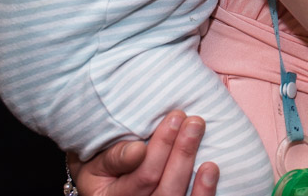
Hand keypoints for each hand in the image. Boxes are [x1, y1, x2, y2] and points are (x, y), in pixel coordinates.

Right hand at [68, 111, 218, 195]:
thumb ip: (114, 156)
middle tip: (191, 119)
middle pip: (163, 186)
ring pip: (176, 195)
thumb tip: (137, 150)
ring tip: (198, 131)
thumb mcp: (96, 160)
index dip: (159, 150)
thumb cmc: (103, 166)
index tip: (174, 119)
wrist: (105, 182)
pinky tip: (211, 168)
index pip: (142, 177)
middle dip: (180, 150)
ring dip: (190, 162)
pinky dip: (204, 191)